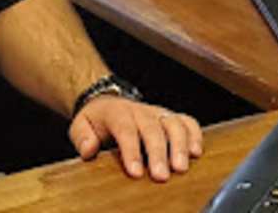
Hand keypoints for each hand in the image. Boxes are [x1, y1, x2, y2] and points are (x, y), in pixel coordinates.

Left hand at [68, 97, 202, 181]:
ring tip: (181, 168)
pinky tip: (196, 152)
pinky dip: (194, 135)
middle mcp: (140, 111)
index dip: (131, 150)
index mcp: (117, 112)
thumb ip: (82, 137)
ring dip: (179, 145)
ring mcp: (158, 113)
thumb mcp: (81, 125)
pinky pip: (187, 121)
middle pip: (152, 128)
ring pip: (173, 123)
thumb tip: (88, 149)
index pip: (125, 129)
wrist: (108, 102)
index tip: (136, 172)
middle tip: (161, 176)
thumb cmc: (97, 120)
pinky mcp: (171, 118)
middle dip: (158, 152)